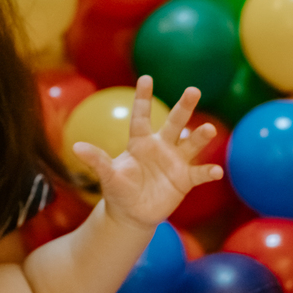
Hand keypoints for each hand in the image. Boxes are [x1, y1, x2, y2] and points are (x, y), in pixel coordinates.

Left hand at [71, 75, 222, 230]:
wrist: (132, 214)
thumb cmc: (118, 190)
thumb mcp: (107, 175)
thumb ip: (96, 160)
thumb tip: (76, 146)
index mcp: (140, 142)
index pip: (141, 117)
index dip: (143, 98)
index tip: (146, 78)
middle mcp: (161, 147)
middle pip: (174, 123)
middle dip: (184, 108)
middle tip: (194, 90)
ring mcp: (175, 162)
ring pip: (190, 145)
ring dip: (200, 137)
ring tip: (208, 129)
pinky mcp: (184, 180)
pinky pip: (199, 174)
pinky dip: (208, 172)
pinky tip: (216, 171)